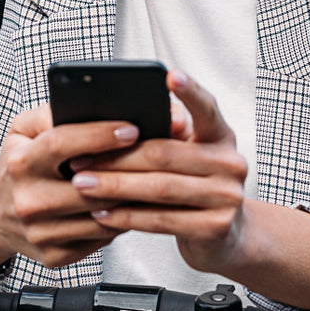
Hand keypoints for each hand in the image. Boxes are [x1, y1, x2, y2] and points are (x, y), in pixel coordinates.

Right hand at [0, 104, 135, 270]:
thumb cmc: (14, 166)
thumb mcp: (21, 130)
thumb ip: (50, 113)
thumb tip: (87, 104)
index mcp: (20, 164)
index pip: (62, 144)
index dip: (99, 135)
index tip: (131, 128)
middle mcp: (28, 201)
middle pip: (89, 186)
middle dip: (127, 169)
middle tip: (156, 154)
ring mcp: (41, 233)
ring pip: (101, 216)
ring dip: (130, 198)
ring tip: (150, 178)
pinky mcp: (54, 256)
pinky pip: (100, 239)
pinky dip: (119, 221)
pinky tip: (129, 204)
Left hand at [67, 69, 249, 274]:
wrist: (224, 235)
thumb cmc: (193, 185)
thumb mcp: (187, 153)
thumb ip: (166, 133)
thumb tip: (126, 121)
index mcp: (221, 136)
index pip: (207, 107)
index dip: (190, 91)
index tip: (169, 75)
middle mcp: (230, 163)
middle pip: (165, 154)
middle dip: (117, 156)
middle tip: (79, 158)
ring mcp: (226, 197)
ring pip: (159, 188)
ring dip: (114, 186)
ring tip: (82, 185)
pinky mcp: (215, 228)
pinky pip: (161, 219)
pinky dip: (126, 215)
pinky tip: (101, 213)